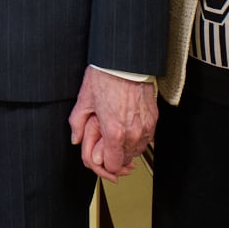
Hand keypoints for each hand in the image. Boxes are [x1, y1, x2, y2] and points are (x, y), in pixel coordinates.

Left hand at [68, 66, 156, 182]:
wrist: (126, 62)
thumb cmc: (106, 77)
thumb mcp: (84, 100)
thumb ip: (77, 124)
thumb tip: (75, 138)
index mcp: (114, 132)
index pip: (113, 165)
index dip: (104, 163)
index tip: (99, 156)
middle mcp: (133, 133)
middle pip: (126, 160)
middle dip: (114, 155)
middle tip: (105, 142)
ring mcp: (146, 127)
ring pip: (137, 151)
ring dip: (126, 148)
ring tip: (116, 133)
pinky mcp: (154, 119)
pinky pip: (146, 139)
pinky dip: (137, 138)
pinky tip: (127, 127)